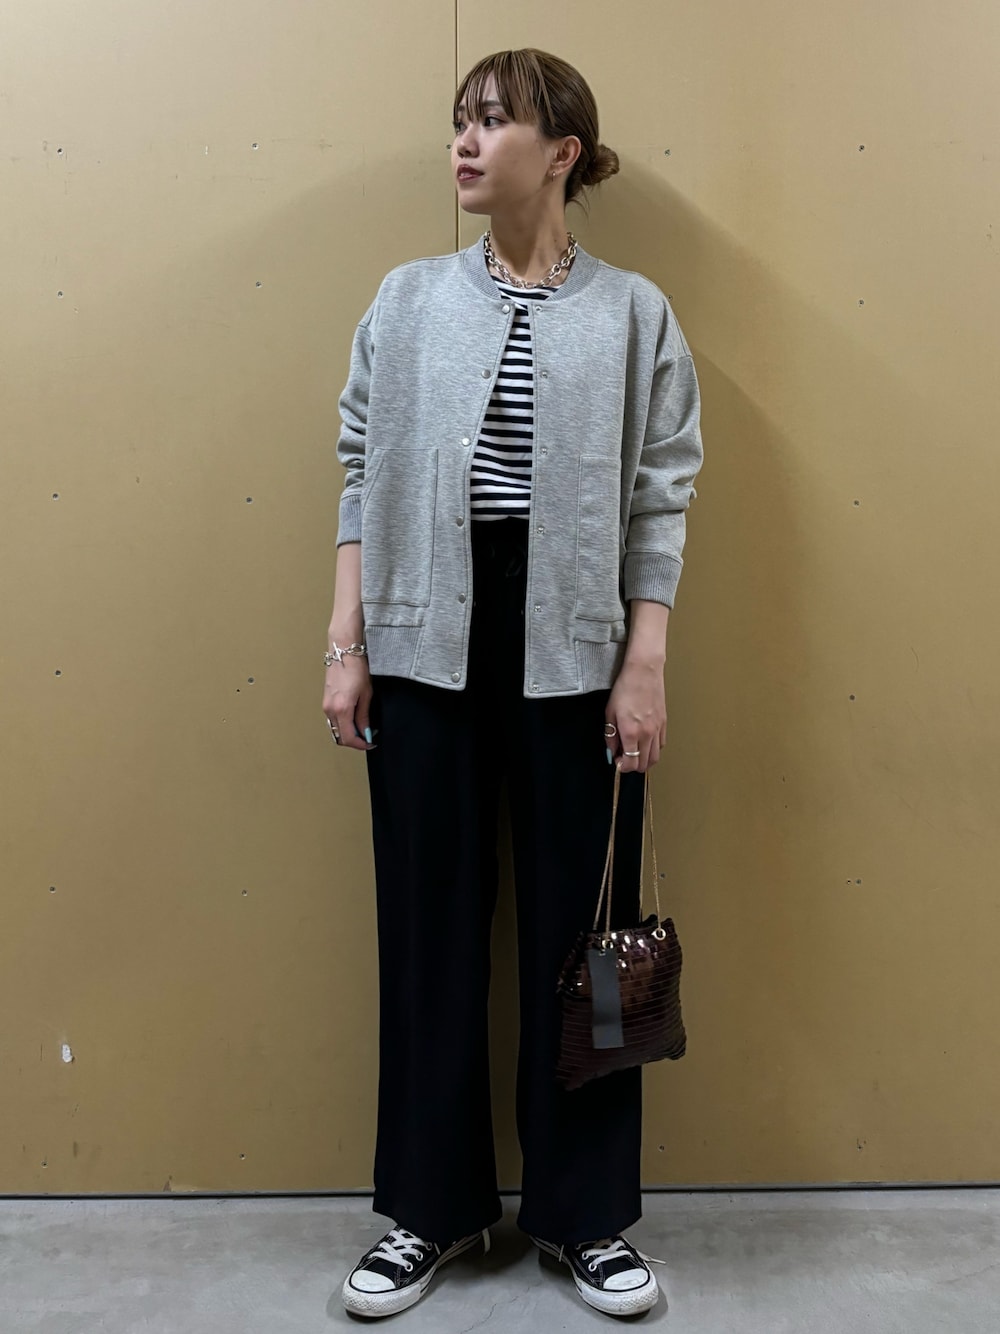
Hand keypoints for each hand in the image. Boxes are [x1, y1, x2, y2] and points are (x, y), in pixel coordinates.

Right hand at [322, 657, 374, 752]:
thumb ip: (364, 717)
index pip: (349, 737)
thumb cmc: (356, 670)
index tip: (370, 743)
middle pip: (340, 737)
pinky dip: (343, 725)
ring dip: (348, 734)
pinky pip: (333, 721)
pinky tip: (353, 720)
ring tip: (362, 728)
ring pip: (335, 730)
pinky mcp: (325, 702)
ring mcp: (326, 707)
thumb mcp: (366, 695)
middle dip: (354, 741)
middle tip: (368, 737)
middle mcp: (330, 710)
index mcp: (342, 709)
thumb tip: (366, 732)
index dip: (361, 744)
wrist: (343, 654)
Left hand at [606, 659, 665, 773]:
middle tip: (624, 756)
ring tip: (635, 751)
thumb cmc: (624, 689)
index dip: (622, 767)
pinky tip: (645, 742)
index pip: (630, 763)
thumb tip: (612, 751)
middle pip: (644, 764)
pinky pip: (661, 745)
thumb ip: (610, 735)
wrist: (644, 672)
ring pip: (655, 758)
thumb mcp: (610, 712)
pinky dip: (653, 749)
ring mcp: (657, 730)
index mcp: (631, 732)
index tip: (617, 760)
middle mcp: (647, 734)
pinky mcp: (664, 724)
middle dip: (632, 765)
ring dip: (644, 760)